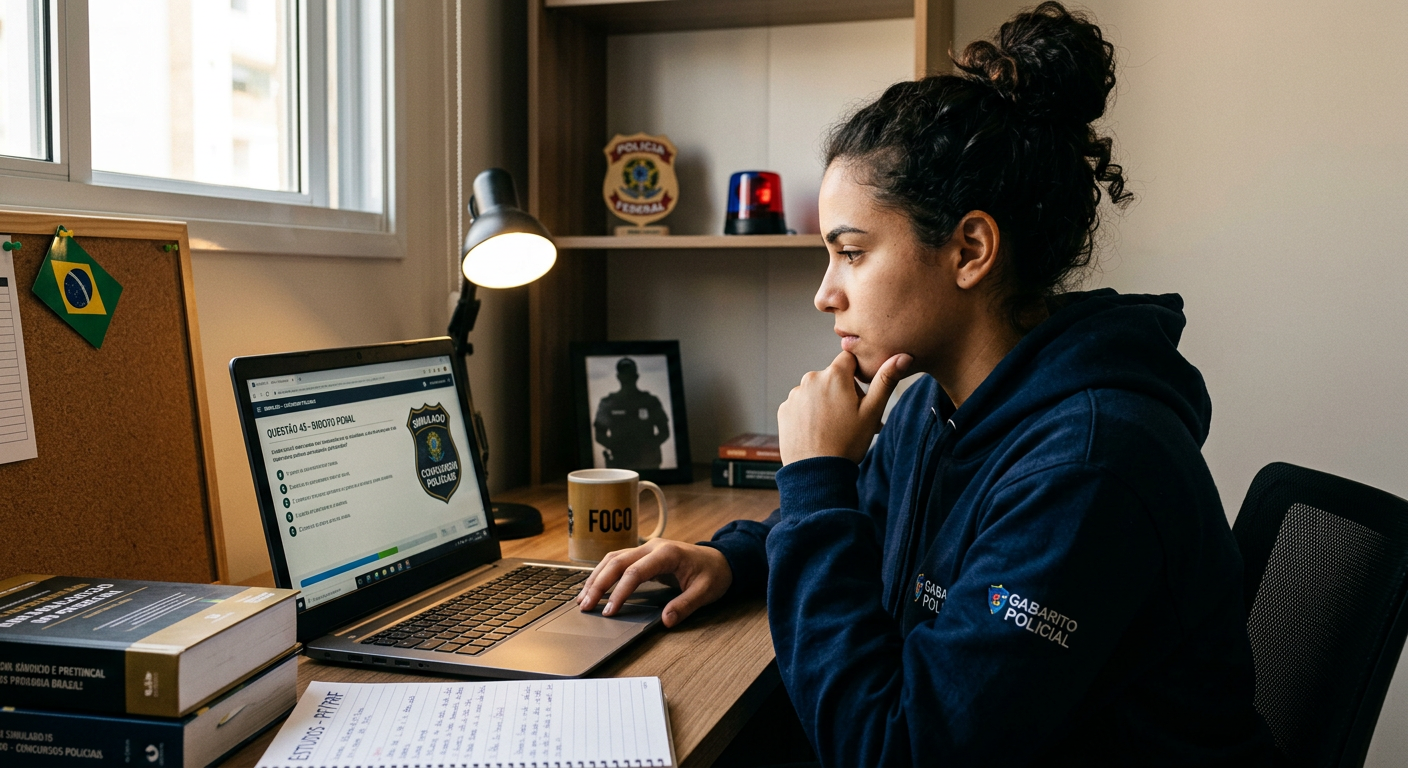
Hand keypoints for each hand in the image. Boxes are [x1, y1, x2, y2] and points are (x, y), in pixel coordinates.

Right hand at [576, 539, 731, 627]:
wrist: (721, 559)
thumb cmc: (713, 574)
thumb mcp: (705, 592)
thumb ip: (685, 605)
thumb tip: (666, 621)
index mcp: (667, 554)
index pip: (635, 572)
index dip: (620, 592)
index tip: (609, 611)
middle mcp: (652, 547)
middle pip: (617, 562)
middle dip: (598, 584)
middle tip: (585, 606)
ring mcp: (646, 548)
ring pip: (613, 558)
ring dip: (596, 578)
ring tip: (582, 599)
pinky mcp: (643, 554)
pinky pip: (617, 560)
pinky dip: (603, 573)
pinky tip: (594, 587)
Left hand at [777, 351, 910, 464]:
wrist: (816, 473)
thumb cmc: (847, 443)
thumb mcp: (872, 411)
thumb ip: (886, 380)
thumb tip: (903, 356)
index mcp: (834, 375)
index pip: (849, 359)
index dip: (857, 376)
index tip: (860, 396)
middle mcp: (810, 379)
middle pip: (832, 377)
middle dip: (842, 392)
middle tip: (852, 419)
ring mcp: (795, 395)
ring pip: (816, 391)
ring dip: (825, 403)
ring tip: (834, 429)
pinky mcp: (784, 410)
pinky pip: (801, 405)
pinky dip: (809, 414)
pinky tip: (818, 432)